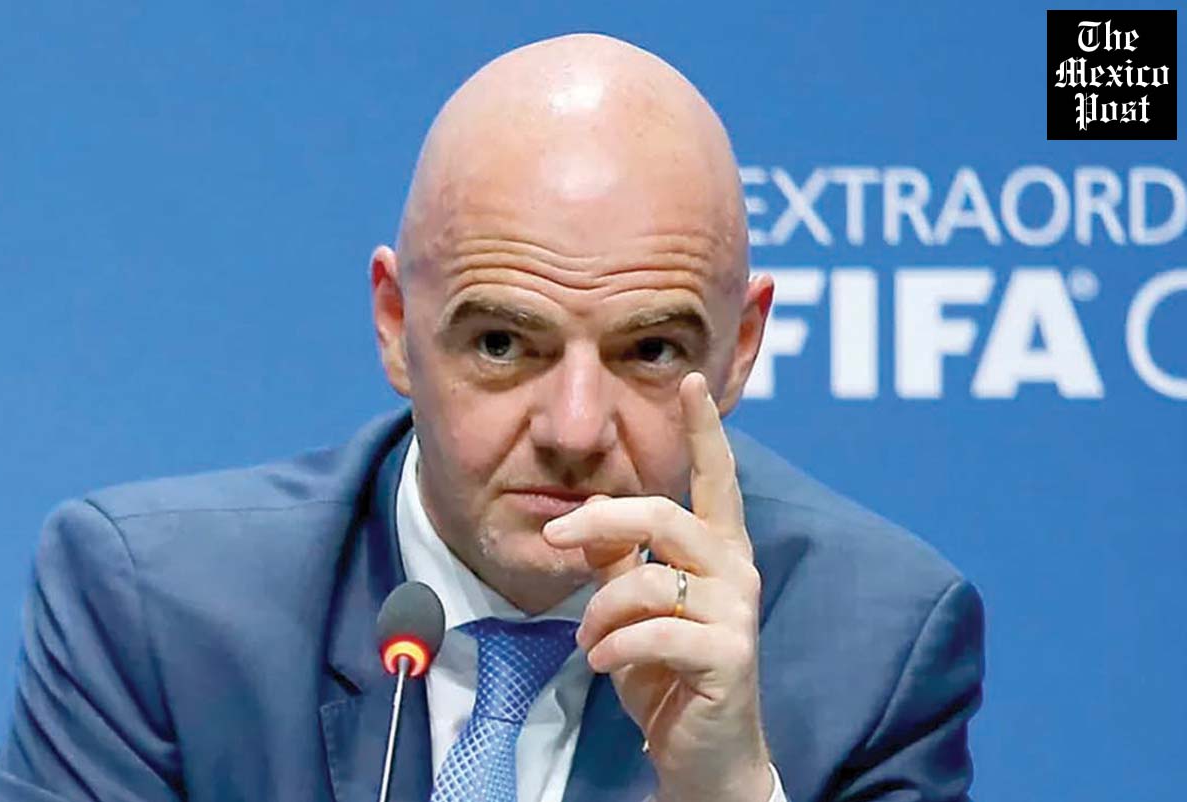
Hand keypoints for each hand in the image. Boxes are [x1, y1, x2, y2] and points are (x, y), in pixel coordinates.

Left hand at [542, 372, 772, 801]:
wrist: (702, 756)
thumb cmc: (666, 672)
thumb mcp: (633, 607)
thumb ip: (619, 559)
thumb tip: (584, 520)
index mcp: (718, 550)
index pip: (716, 478)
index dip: (705, 429)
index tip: (692, 380)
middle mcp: (737, 571)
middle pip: (664, 516)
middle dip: (601, 520)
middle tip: (553, 536)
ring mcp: (738, 614)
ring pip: (649, 581)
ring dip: (599, 614)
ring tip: (588, 644)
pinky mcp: (730, 656)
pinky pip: (652, 634)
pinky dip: (613, 649)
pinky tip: (604, 666)